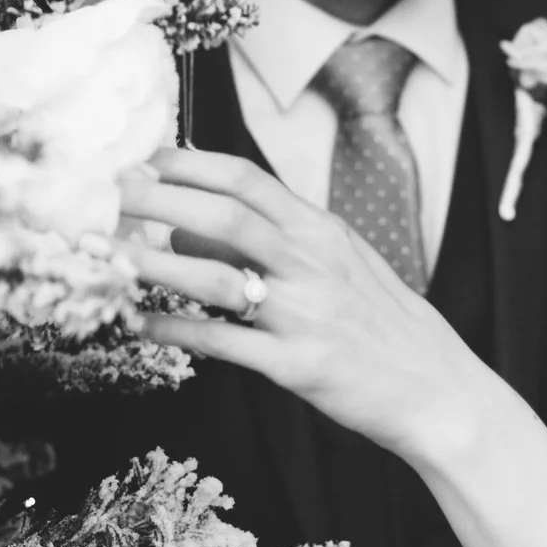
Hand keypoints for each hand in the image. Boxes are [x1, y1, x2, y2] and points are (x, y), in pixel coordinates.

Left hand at [117, 148, 492, 464]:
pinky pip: (224, 343)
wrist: (438, 388)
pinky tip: (139, 322)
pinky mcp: (299, 366)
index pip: (247, 180)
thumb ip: (274, 240)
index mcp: (322, 230)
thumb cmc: (383, 324)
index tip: (141, 158)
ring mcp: (305, 315)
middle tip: (108, 194)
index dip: (188, 165)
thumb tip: (190, 223)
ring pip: (217, 278)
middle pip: (224, 216)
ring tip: (107, 256)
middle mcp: (312, 263)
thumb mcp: (339, 263)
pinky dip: (176, 329)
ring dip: (154, 265)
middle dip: (159, 201)